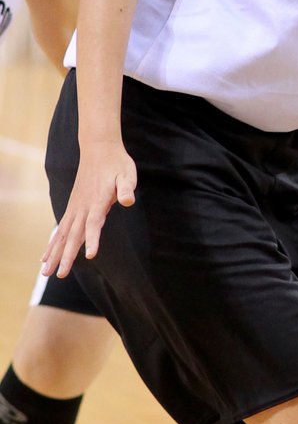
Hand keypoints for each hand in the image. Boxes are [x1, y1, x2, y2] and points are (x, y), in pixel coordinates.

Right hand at [42, 141, 136, 276]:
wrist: (99, 148)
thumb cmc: (117, 163)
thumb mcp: (127, 174)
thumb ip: (126, 189)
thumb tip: (128, 200)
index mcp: (97, 201)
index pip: (94, 224)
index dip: (92, 239)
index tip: (89, 255)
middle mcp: (82, 207)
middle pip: (73, 235)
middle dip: (65, 256)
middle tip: (58, 275)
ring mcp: (75, 207)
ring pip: (62, 235)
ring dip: (54, 253)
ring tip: (44, 271)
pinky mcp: (73, 207)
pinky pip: (61, 229)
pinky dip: (53, 243)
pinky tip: (46, 256)